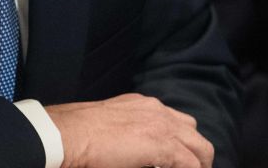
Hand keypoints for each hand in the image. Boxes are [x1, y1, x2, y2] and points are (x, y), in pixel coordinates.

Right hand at [45, 93, 213, 167]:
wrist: (66, 134)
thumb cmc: (76, 133)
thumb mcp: (110, 124)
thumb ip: (129, 131)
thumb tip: (136, 151)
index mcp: (143, 104)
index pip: (175, 122)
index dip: (181, 143)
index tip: (178, 159)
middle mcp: (156, 110)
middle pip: (193, 132)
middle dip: (197, 153)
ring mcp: (162, 125)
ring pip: (201, 147)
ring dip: (198, 163)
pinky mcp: (163, 145)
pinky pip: (191, 164)